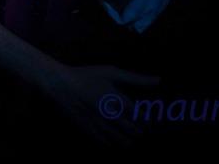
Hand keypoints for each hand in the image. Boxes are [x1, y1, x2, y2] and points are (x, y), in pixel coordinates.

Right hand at [42, 64, 158, 145]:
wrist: (60, 84)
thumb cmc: (86, 76)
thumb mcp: (111, 72)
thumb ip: (136, 79)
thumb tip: (159, 80)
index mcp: (118, 100)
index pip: (140, 116)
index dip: (146, 121)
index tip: (148, 122)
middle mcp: (111, 114)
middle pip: (132, 130)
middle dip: (138, 133)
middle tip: (140, 132)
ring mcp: (99, 124)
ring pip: (119, 140)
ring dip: (127, 142)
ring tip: (130, 141)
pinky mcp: (88, 130)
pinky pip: (104, 143)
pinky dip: (111, 145)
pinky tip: (113, 144)